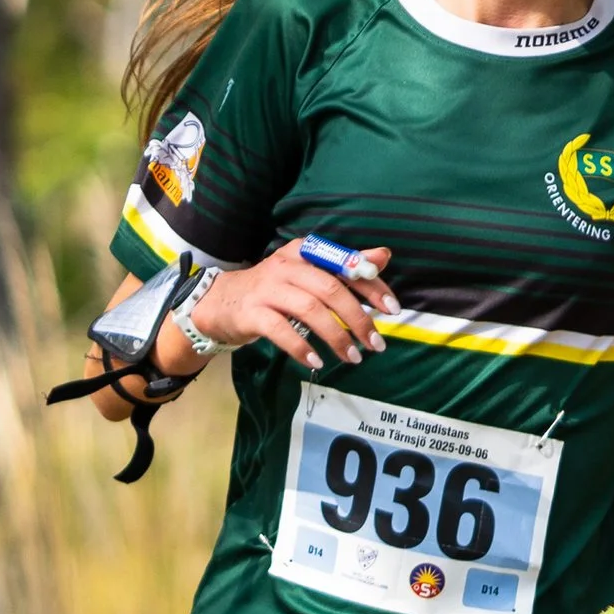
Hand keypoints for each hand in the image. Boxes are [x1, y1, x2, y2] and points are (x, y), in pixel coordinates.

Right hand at [186, 241, 399, 375]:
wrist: (221, 301)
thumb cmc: (274, 289)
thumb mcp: (309, 272)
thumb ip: (345, 265)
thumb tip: (384, 255)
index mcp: (305, 252)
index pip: (345, 266)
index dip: (372, 287)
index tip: (393, 310)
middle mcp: (287, 266)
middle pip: (330, 289)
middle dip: (358, 318)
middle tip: (376, 344)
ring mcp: (268, 289)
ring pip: (309, 310)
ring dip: (335, 336)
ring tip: (353, 357)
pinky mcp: (252, 312)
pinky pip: (281, 330)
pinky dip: (301, 347)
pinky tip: (316, 362)